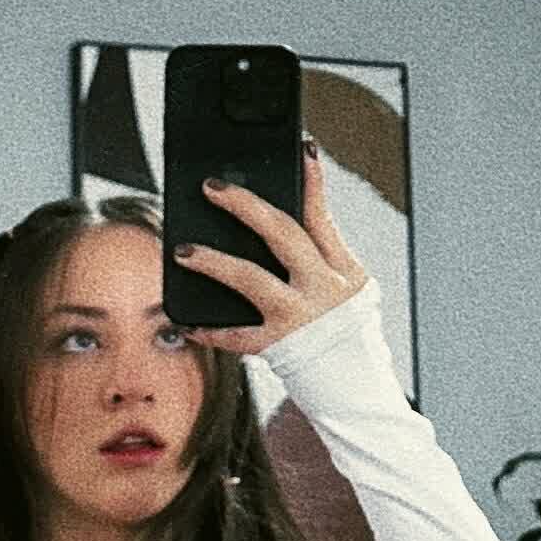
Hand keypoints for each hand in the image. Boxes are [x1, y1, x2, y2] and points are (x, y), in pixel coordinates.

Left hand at [178, 135, 371, 355]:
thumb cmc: (348, 336)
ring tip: (183, 251)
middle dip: (244, 205)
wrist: (358, 392)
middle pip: (281, 234)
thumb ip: (320, 260)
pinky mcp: (279, 347)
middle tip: (211, 188)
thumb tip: (276, 222)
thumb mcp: (350, 292)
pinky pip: (236, 335)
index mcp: (344, 271)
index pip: (322, 217)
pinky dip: (210, 329)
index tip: (303, 148)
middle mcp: (323, 289)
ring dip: (213, 261)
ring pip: (250, 278)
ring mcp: (299, 317)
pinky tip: (187, 322)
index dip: (313, 181)